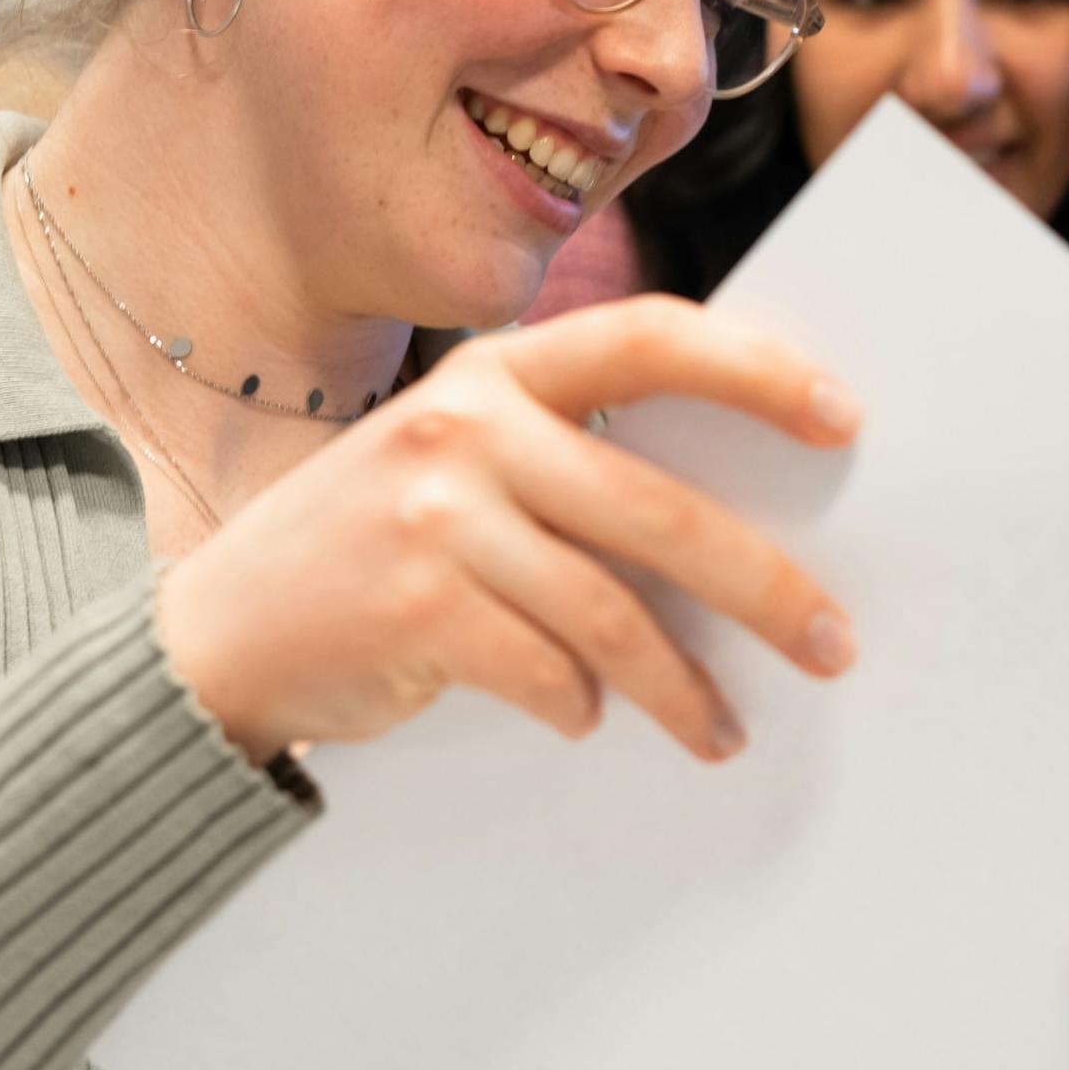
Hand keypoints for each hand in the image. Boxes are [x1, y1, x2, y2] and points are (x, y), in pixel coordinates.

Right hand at [159, 296, 860, 766]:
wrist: (224, 631)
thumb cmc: (377, 545)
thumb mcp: (458, 464)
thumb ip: (567, 464)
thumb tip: (738, 525)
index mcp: (497, 373)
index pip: (650, 338)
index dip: (756, 371)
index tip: (844, 419)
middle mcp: (466, 427)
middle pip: (657, 507)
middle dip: (761, 584)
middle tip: (832, 642)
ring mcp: (433, 515)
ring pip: (610, 611)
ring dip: (682, 688)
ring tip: (724, 731)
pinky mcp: (411, 607)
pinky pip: (544, 670)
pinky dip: (581, 708)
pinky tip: (589, 723)